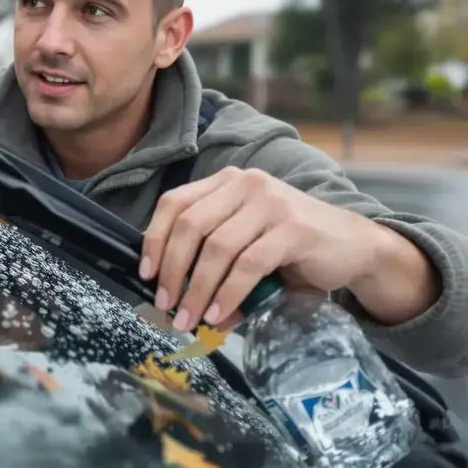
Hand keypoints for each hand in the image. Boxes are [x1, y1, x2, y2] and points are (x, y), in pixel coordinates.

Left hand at [140, 166, 396, 332]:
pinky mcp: (294, 228)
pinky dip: (228, 293)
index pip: (175, 203)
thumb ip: (212, 266)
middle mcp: (246, 184)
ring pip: (217, 247)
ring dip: (197, 289)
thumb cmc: (292, 250)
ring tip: (190, 319)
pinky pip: (248, 264)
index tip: (146, 274)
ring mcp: (271, 202)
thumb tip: (179, 305)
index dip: (155, 239)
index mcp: (227, 183)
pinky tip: (219, 314)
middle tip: (166, 306)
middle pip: (190, 225)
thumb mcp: (245, 249)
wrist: (356, 248)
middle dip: (172, 270)